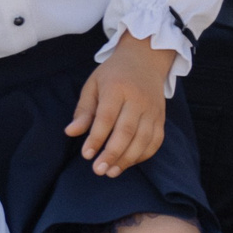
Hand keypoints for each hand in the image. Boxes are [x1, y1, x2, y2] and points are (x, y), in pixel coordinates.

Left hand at [68, 34, 176, 176]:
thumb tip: (71, 132)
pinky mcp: (161, 118)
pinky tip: (128, 162)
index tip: (86, 155)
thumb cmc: (113, 75)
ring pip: (143, 139)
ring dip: (128, 159)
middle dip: (112, 153)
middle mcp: (138, 99)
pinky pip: (155, 141)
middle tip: (99, 170)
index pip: (106, 117)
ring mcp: (153, 109)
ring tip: (112, 172)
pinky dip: (143, 155)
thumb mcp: (93, 86)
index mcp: (117, 88)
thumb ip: (84, 110)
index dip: (97, 138)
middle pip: (127, 131)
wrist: (146, 60)